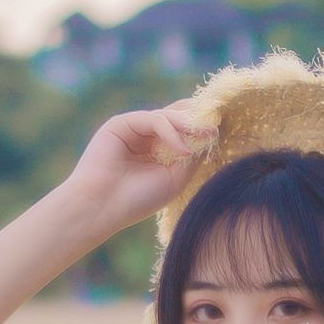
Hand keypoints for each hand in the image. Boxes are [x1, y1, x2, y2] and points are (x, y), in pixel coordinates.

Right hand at [68, 102, 211, 239]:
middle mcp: (145, 137)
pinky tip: (182, 150)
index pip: (182, 130)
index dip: (200, 127)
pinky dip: (170, 131)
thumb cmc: (137, 199)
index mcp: (157, 150)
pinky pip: (153, 119)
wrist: (102, 207)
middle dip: (197, 119)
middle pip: (176, 116)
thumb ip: (192, 156)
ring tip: (207, 134)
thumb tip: (210, 134)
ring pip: (167, 115)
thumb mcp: (175, 178)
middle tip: (217, 125)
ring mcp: (132, 128)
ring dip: (188, 124)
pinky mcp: (121, 123)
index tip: (221, 131)